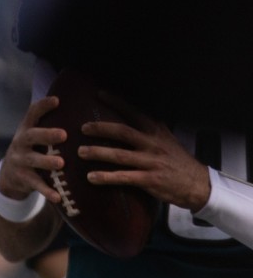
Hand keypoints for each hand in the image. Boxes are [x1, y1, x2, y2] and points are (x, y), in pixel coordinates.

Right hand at [0, 95, 67, 203]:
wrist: (8, 177)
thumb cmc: (30, 151)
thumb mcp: (33, 137)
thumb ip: (47, 126)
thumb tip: (78, 108)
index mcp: (26, 130)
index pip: (32, 114)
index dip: (43, 106)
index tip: (57, 100)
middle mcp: (20, 143)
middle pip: (31, 136)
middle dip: (46, 134)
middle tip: (63, 134)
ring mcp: (20, 161)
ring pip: (33, 160)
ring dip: (46, 161)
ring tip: (61, 163)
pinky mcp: (22, 178)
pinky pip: (35, 184)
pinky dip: (46, 190)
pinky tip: (57, 196)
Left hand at [79, 91, 210, 210]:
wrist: (198, 184)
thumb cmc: (177, 161)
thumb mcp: (167, 139)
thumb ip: (151, 129)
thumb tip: (134, 116)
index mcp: (156, 131)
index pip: (134, 113)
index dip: (117, 102)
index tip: (100, 94)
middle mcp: (152, 144)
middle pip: (123, 132)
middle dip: (101, 129)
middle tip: (83, 128)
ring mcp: (150, 162)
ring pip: (120, 155)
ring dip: (98, 153)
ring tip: (80, 152)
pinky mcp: (149, 179)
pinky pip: (123, 177)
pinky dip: (106, 177)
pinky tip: (91, 177)